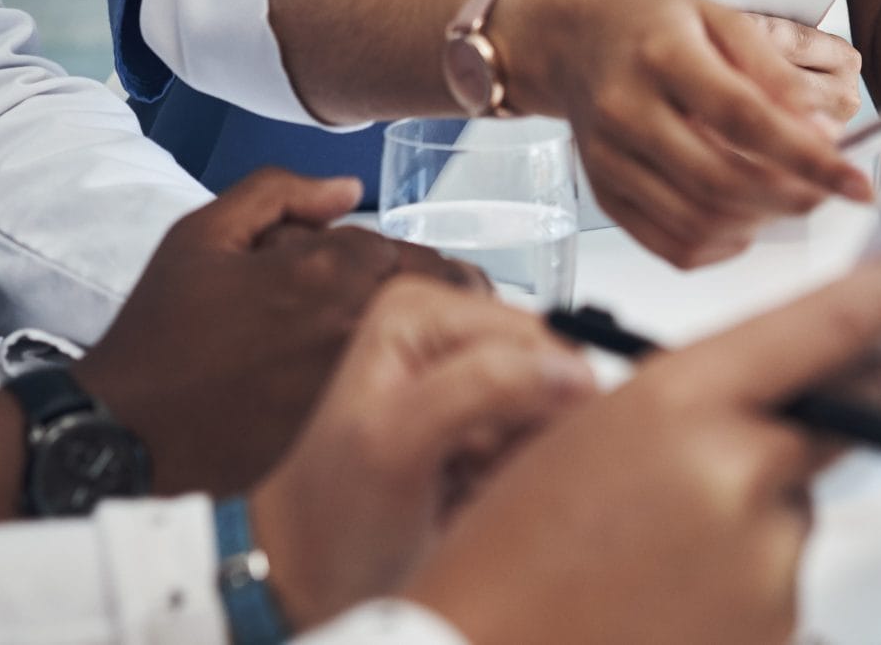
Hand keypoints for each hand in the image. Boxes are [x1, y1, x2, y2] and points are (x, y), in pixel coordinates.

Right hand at [73, 168, 481, 496]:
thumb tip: (347, 189)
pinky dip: (409, 391)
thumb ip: (279, 191)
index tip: (378, 273)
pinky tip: (378, 395)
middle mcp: (352, 326)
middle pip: (444, 296)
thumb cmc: (159, 333)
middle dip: (439, 292)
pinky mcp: (352, 434)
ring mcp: (359, 385)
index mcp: (324, 270)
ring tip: (401, 348)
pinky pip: (408, 401)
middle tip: (422, 303)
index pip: (410, 250)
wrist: (129, 432)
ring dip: (429, 340)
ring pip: (433, 349)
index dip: (397, 258)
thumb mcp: (201, 233)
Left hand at [249, 278, 594, 628]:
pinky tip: (470, 495)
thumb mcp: (397, 442)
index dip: (550, 395)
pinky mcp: (480, 423)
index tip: (516, 451)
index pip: (538, 335)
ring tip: (465, 487)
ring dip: (523, 461)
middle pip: (550, 371)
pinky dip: (517, 478)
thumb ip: (480, 387)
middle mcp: (446, 332)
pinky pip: (537, 444)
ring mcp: (465, 378)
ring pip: (552, 412)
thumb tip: (569, 369)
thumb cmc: (335, 514)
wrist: (310, 573)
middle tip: (475, 473)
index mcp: (421, 308)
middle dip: (529, 433)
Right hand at [403, 237, 880, 644]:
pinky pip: (779, 579)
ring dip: (754, 512)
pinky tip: (663, 596)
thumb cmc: (505, 552)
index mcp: (683, 402)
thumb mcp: (584, 435)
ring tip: (650, 552)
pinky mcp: (780, 628)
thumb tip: (758, 402)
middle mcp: (742, 474)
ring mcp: (769, 562)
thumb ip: (687, 404)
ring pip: (798, 505)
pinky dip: (738, 579)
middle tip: (763, 428)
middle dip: (833, 405)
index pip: (824, 327)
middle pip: (846, 412)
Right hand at [492, 0, 874, 268]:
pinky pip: (671, 245)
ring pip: (700, 222)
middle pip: (723, 181)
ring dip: (761, 221)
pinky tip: (742, 219)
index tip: (857, 182)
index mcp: (662, 56)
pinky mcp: (605, 194)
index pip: (745, 119)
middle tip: (827, 187)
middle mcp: (628, 111)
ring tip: (785, 194)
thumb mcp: (716, 17)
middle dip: (793, 196)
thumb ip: (770, 70)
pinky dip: (721, 245)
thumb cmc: (646, 27)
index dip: (809, 158)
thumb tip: (818, 128)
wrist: (571, 43)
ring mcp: (610, 160)